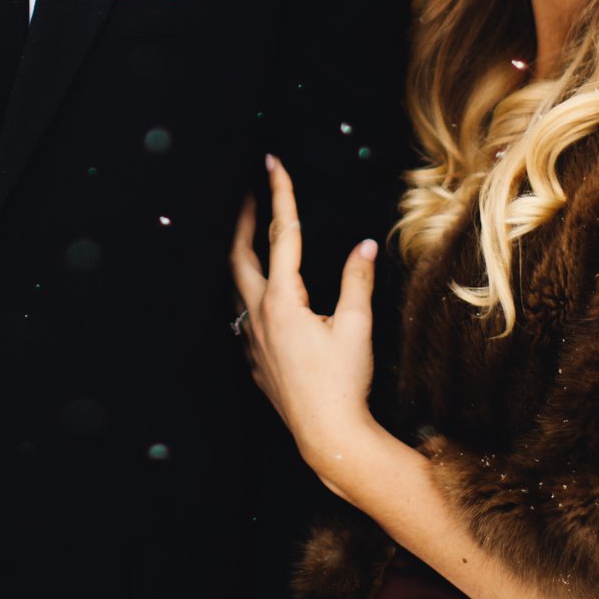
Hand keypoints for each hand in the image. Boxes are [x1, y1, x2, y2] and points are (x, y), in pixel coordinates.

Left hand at [229, 154, 380, 490]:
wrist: (327, 435)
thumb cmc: (344, 382)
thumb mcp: (357, 327)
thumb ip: (357, 281)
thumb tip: (363, 246)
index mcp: (283, 300)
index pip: (281, 235)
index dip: (279, 194)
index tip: (272, 162)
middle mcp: (259, 316)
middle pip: (239, 255)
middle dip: (240, 220)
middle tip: (243, 192)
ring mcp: (252, 340)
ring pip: (236, 287)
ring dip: (239, 257)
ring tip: (245, 238)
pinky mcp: (255, 362)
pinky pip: (242, 318)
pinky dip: (247, 295)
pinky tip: (257, 298)